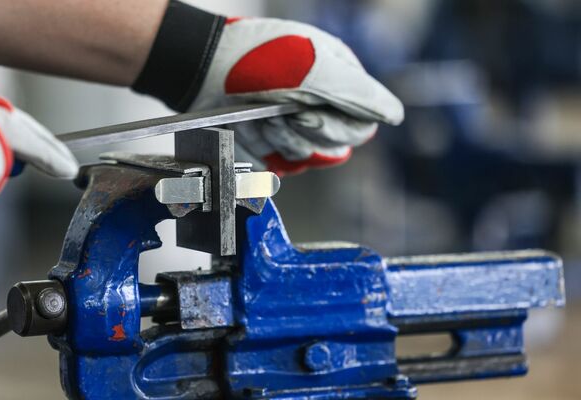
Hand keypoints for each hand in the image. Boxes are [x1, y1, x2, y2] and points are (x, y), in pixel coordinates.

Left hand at [132, 3, 403, 175]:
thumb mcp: (315, 67)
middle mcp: (324, 104)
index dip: (337, 126)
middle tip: (284, 113)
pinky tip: (255, 127)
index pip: (363, 123)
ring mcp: (298, 125)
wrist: (205, 70)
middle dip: (308, 132)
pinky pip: (285, 164)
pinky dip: (270, 149)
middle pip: (339, 144)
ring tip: (264, 115)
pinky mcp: (273, 143)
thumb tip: (395, 115)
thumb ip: (359, 92)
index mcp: (341, 80)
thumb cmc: (257, 58)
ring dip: (285, 138)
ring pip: (311, 156)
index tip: (307, 112)